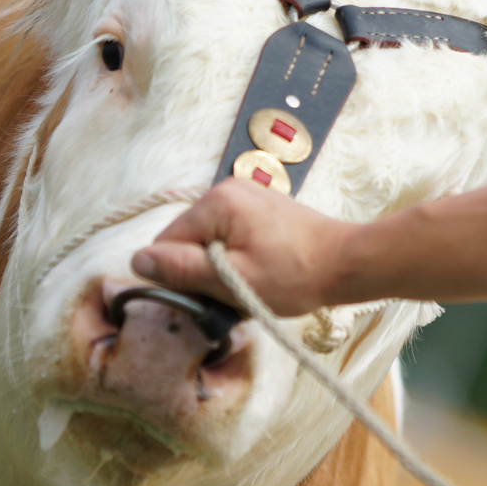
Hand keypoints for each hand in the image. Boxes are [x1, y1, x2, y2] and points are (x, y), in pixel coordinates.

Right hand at [131, 180, 351, 316]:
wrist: (348, 263)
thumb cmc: (297, 275)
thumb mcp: (234, 280)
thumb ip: (184, 269)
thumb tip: (138, 260)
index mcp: (217, 202)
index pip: (168, 241)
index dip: (180, 275)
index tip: (208, 296)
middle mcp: (228, 189)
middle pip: (189, 239)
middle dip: (203, 270)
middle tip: (236, 292)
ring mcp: (247, 196)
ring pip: (211, 240)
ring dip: (223, 266)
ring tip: (254, 282)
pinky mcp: (261, 208)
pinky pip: (232, 235)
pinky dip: (239, 257)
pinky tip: (263, 272)